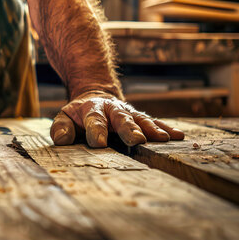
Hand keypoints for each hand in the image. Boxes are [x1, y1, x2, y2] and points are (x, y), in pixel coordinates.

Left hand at [50, 90, 183, 147]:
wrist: (96, 96)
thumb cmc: (79, 115)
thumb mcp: (64, 117)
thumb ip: (61, 128)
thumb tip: (62, 140)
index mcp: (91, 110)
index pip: (93, 120)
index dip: (96, 131)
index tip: (100, 143)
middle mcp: (113, 110)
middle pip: (121, 118)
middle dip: (129, 129)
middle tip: (137, 140)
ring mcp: (129, 113)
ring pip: (141, 120)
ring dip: (151, 129)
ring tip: (162, 139)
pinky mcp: (140, 118)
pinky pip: (155, 122)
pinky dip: (166, 128)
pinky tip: (178, 136)